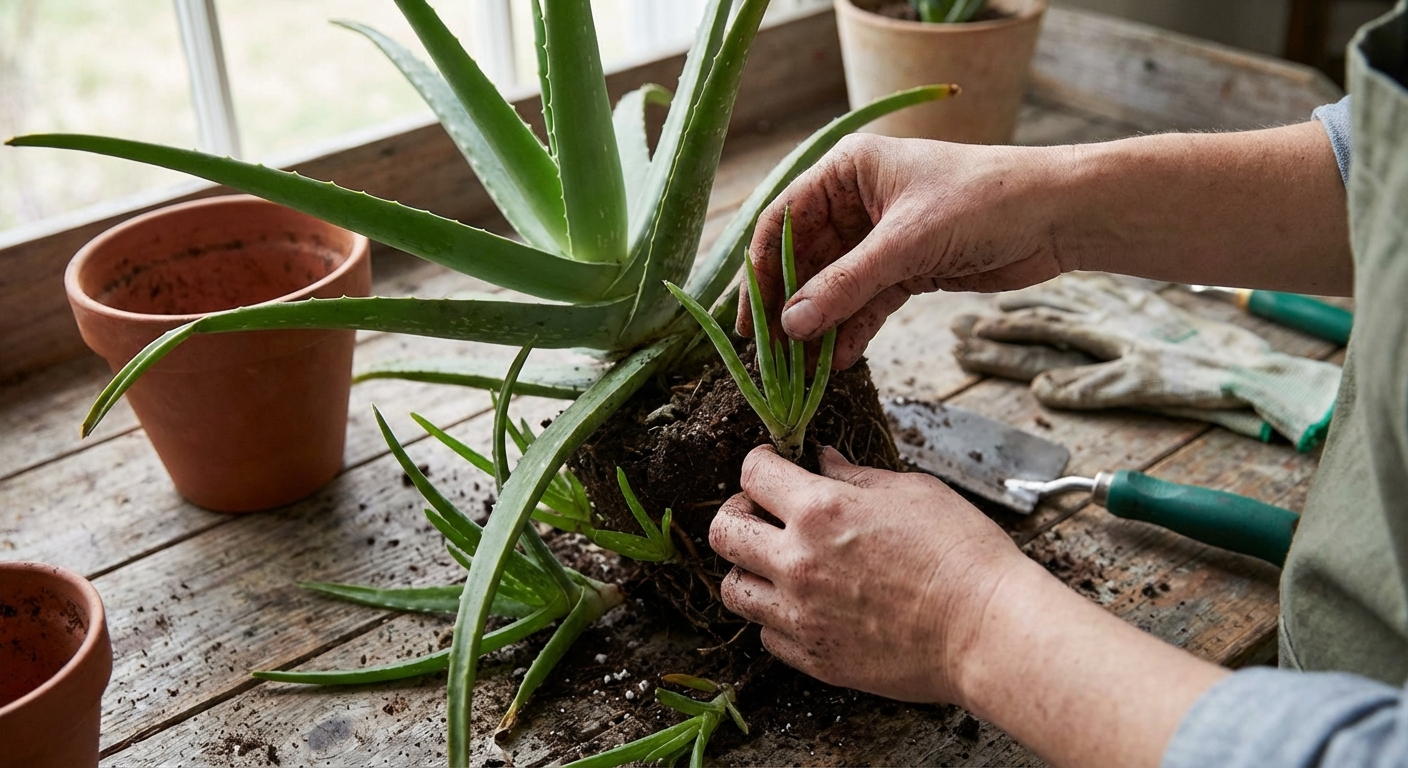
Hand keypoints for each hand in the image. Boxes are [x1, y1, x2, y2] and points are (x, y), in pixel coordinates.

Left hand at [712, 445, 1228, 767]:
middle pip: (723, 532)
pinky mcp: (815, 658)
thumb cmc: (963, 555)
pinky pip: (766, 634)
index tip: (772, 467)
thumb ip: (856, 476)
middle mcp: (797, 563)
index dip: (761, 463)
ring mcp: (801, 616)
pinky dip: (776, 616)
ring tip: (778, 563)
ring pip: (732, 590)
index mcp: (820, 512)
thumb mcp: (913, 492)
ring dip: (748, 569)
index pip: (752, 473)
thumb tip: (822, 461)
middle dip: (738, 512)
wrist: (989, 631)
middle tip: (765, 513)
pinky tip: (806, 604)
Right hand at [739, 133, 1076, 368]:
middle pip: (804, 260)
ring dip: (821, 325)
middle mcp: (856, 201)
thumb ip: (846, 285)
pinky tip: (840, 362)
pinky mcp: (907, 268)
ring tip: (803, 368)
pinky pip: (866, 303)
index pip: (781, 222)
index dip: (761, 272)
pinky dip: (853, 330)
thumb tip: (791, 325)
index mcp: (845, 171)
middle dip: (791, 307)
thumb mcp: (906, 244)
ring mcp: (880, 238)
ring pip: (834, 286)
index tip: (749, 321)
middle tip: (772, 355)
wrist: (1057, 214)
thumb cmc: (983, 202)